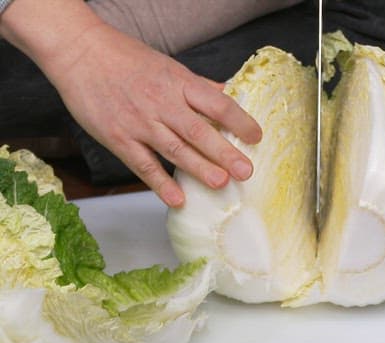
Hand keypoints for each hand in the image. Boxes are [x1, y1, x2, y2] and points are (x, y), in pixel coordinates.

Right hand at [0, 0, 261, 207]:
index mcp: (179, 84)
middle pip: (199, 132)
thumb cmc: (127, 58)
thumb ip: (198, 86)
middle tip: (246, 171)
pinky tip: (177, 199)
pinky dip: (160, 184)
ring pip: (175, 150)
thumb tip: (229, 94)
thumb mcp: (169, 66)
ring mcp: (140, 123)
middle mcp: (162, 104)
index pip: (217, 103)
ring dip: (199, 169)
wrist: (81, 54)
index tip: (256, 136)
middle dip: (225, 153)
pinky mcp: (118, 138)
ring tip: (221, 184)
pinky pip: (143, 165)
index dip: (239, 121)